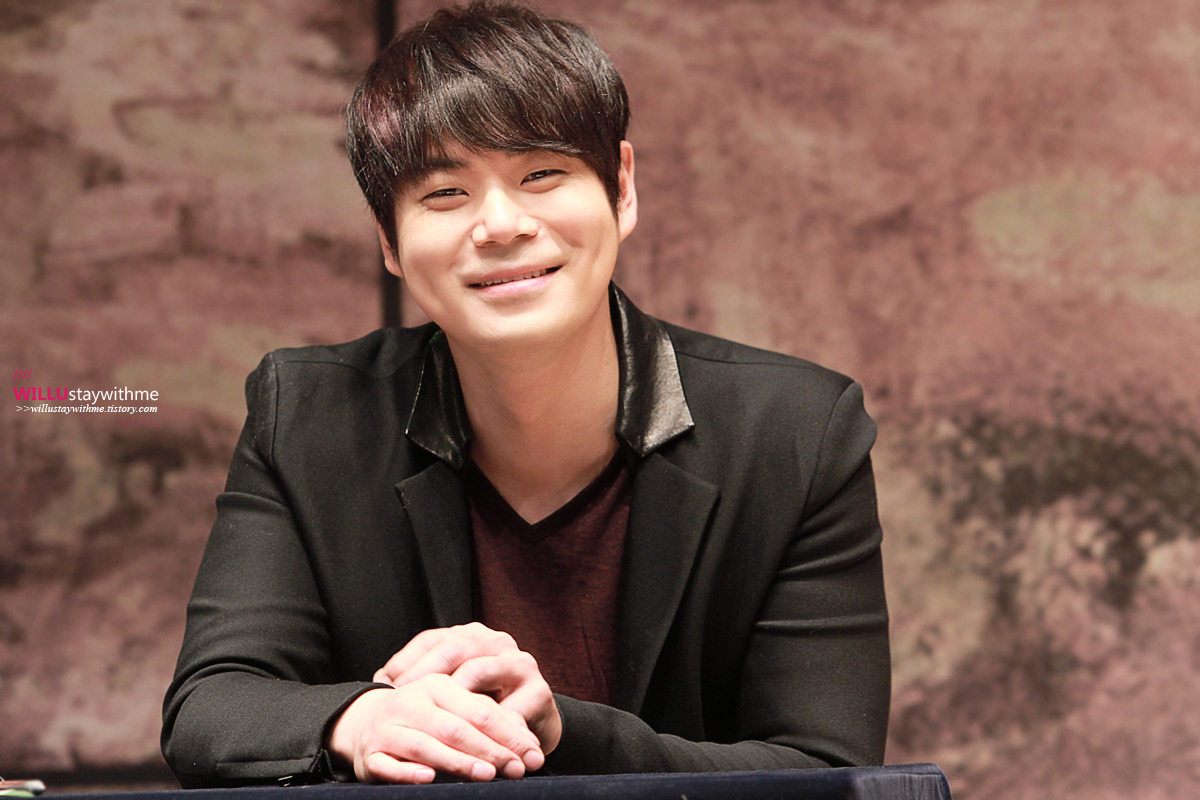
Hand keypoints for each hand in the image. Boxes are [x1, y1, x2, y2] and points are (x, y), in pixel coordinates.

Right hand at [326, 678, 542, 783]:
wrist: (365, 722)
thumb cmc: (425, 717)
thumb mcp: (455, 709)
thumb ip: (490, 720)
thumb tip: (529, 743)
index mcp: (437, 686)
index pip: (480, 710)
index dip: (509, 734)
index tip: (532, 755)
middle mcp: (412, 702)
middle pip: (455, 728)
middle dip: (490, 750)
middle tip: (516, 769)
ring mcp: (388, 728)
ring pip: (425, 745)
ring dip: (457, 761)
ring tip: (486, 774)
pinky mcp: (370, 754)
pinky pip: (388, 765)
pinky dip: (408, 772)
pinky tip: (429, 778)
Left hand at [374, 623, 562, 755]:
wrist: (532, 726)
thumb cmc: (484, 705)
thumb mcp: (454, 687)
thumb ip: (426, 678)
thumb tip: (379, 680)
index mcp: (473, 635)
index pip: (432, 640)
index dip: (405, 661)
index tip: (380, 686)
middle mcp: (497, 642)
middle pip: (453, 649)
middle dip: (422, 675)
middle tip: (399, 700)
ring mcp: (520, 663)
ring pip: (477, 671)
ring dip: (448, 697)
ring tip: (425, 714)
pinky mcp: (539, 691)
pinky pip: (505, 708)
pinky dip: (483, 725)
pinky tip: (464, 740)